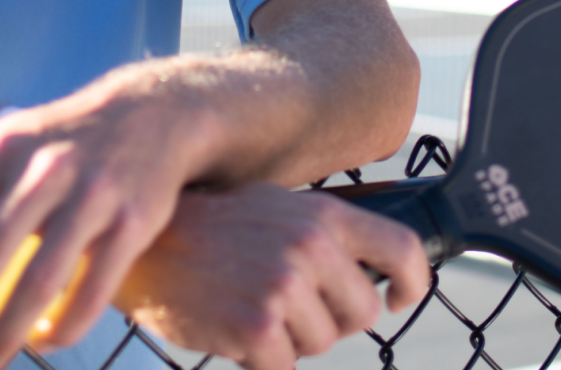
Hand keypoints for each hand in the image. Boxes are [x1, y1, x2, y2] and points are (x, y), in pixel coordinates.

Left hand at [0, 84, 213, 369]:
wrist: (151, 113)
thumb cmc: (56, 137)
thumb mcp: (0, 138)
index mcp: (5, 145)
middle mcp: (47, 165)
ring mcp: (94, 191)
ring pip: (44, 277)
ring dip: (6, 330)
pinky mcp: (136, 218)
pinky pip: (97, 287)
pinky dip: (67, 325)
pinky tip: (45, 345)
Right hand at [116, 184, 430, 369]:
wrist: (148, 244)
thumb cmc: (213, 227)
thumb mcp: (276, 207)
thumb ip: (325, 233)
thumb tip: (374, 272)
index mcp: (322, 213)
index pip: (403, 248)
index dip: (412, 283)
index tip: (397, 298)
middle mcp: (310, 244)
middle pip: (363, 313)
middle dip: (330, 318)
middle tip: (285, 301)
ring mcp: (285, 284)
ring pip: (323, 343)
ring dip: (291, 338)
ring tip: (250, 303)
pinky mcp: (260, 326)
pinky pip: (285, 367)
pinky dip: (261, 359)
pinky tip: (233, 325)